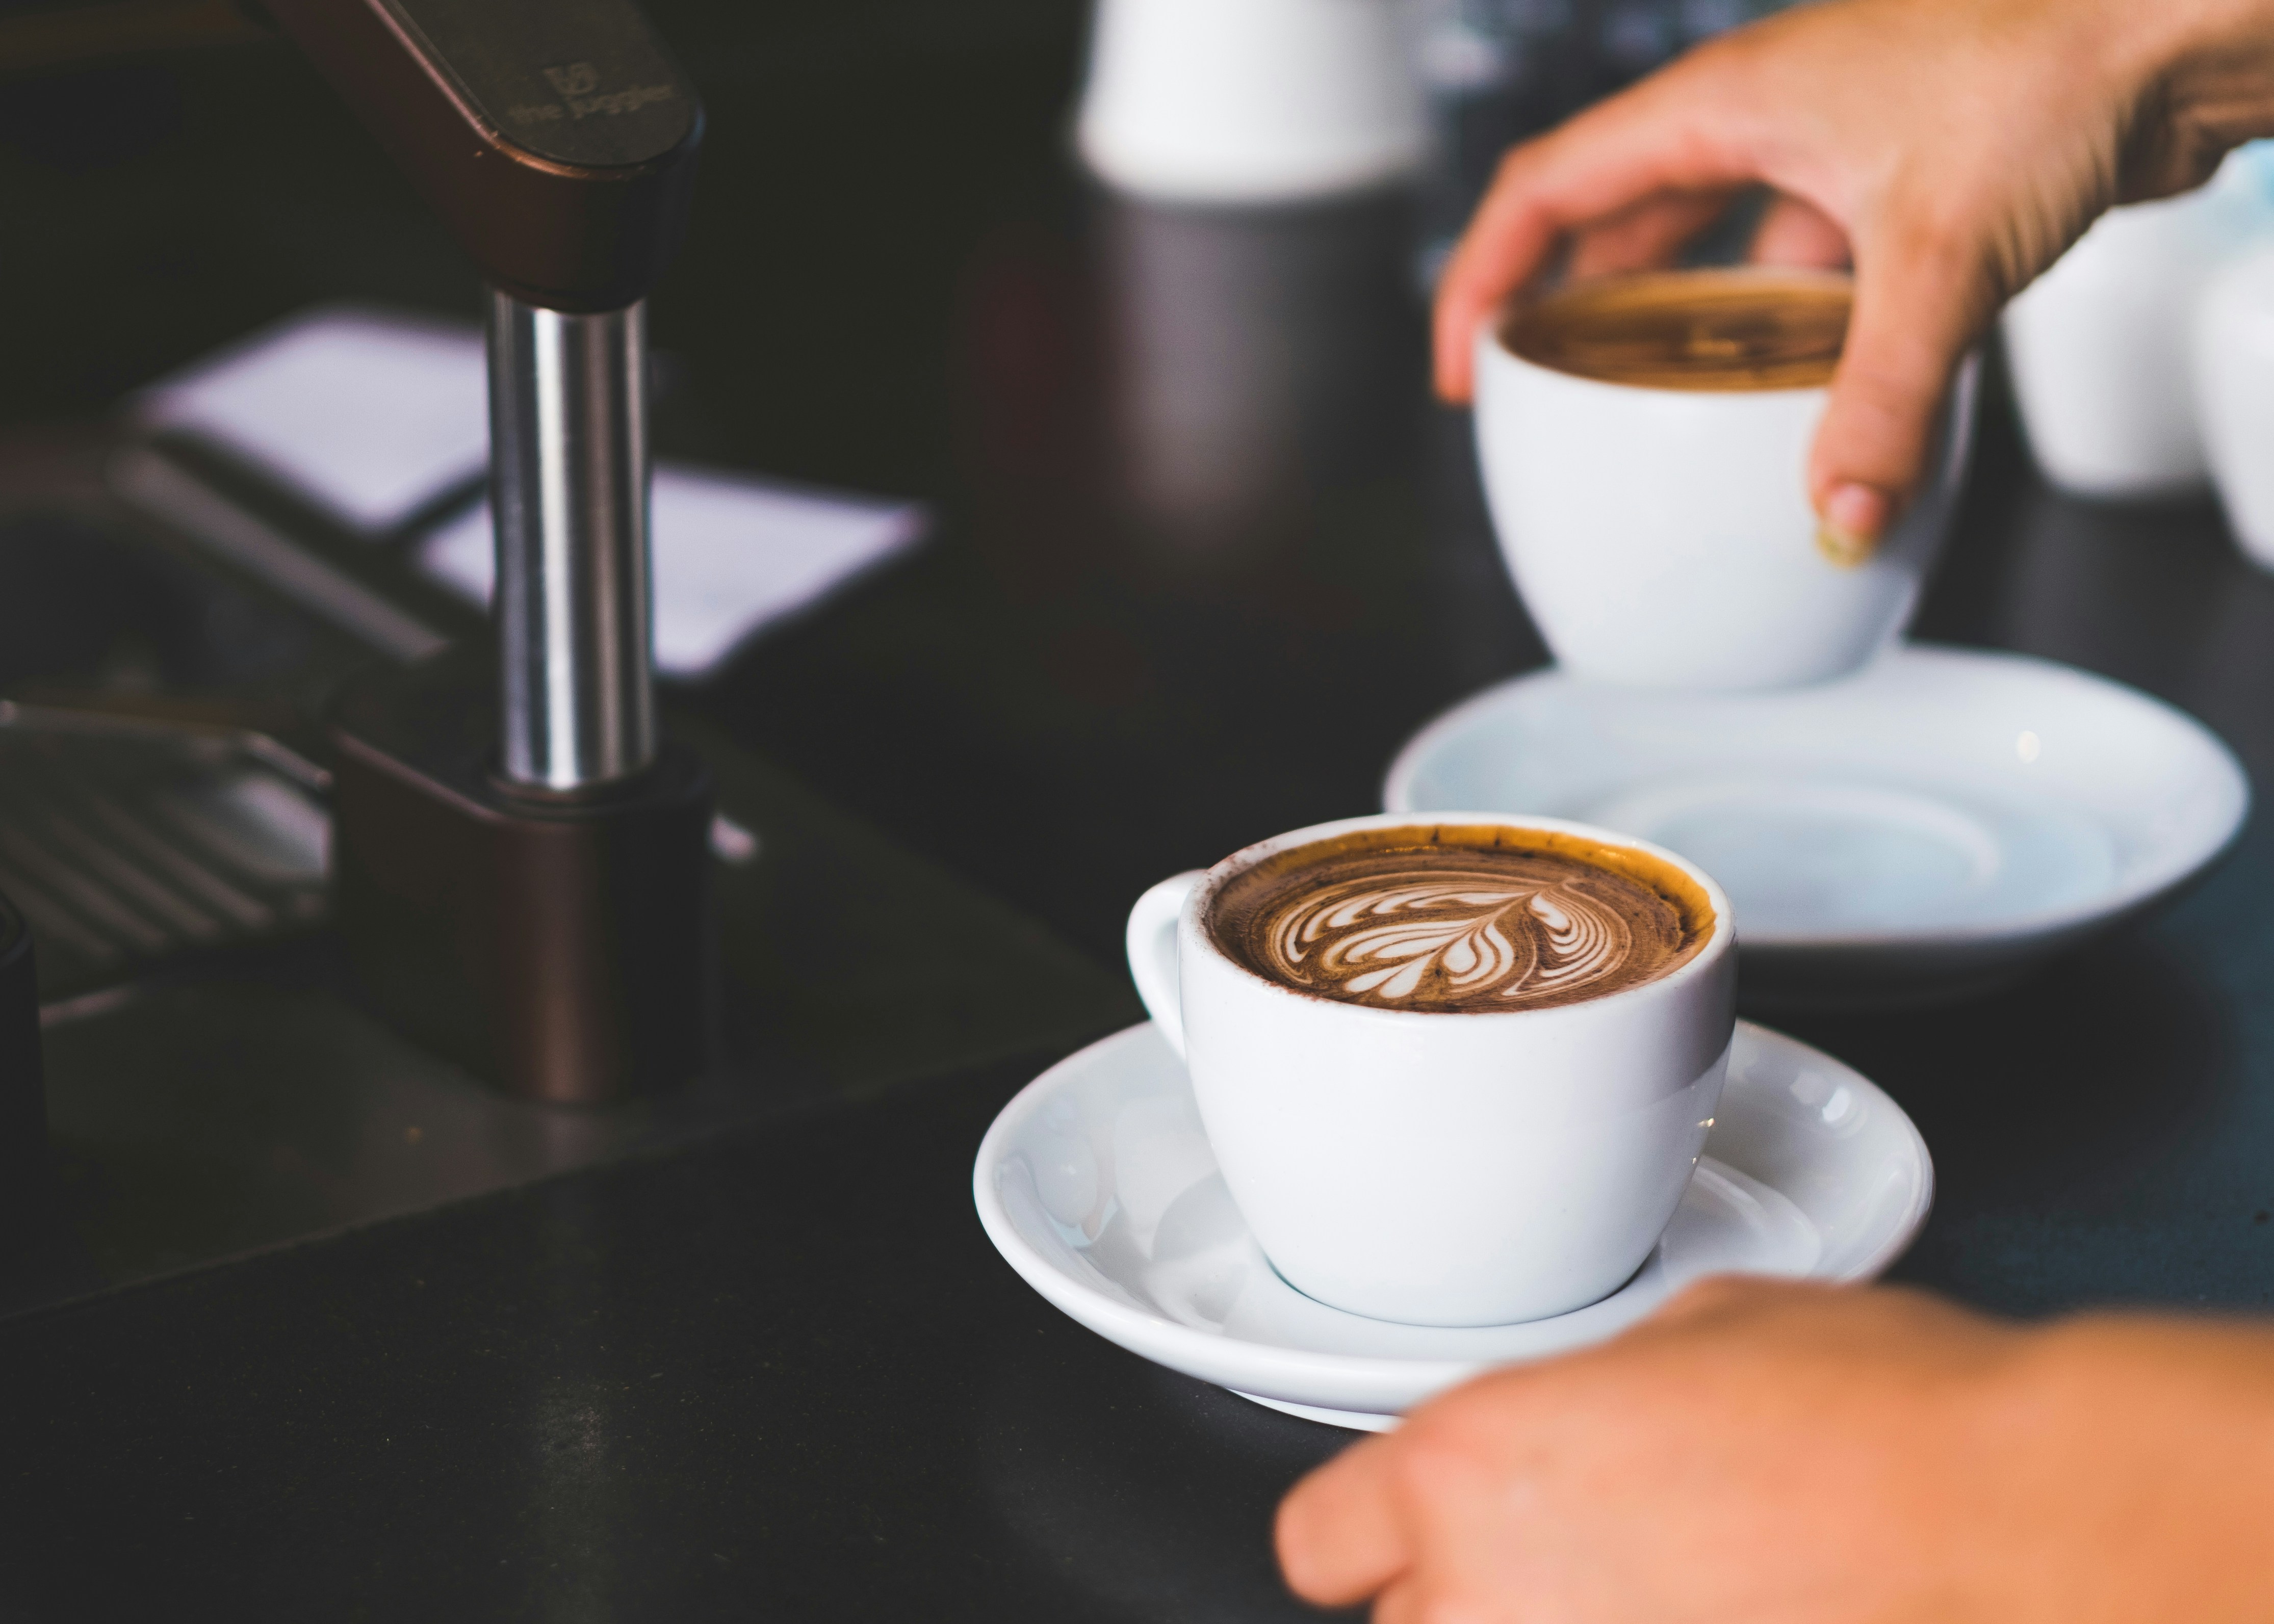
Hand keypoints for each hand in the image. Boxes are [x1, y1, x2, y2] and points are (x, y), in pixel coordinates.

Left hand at [1276, 1276, 2273, 1621]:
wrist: (2007, 1522)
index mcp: (1466, 1467)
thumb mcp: (1690, 1328)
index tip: (1412, 1528)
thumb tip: (1584, 1410)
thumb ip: (1583, 1387)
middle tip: (1583, 1561)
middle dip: (1478, 1593)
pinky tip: (1718, 1610)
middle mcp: (1487, 1599)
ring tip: (1668, 1593)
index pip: (1321, 1540)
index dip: (1377, 1528)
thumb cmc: (1873, 1418)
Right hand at [1433, 0, 2273, 553]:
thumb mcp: (1942, 257)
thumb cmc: (2058, 72)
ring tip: (1661, 410)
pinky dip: (1786, 325)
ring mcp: (1834, 135)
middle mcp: (1766, 108)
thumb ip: (1876, 404)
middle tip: (1543, 397)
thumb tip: (1833, 523)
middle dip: (1568, 308)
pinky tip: (1801, 389)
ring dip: (1682, 323)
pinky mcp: (1901, 169)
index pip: (1549, 187)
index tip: (1465, 366)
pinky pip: (1801, 255)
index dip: (1484, 276)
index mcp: (1727, 98)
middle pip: (1617, 215)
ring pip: (1714, 237)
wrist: (2187, 18)